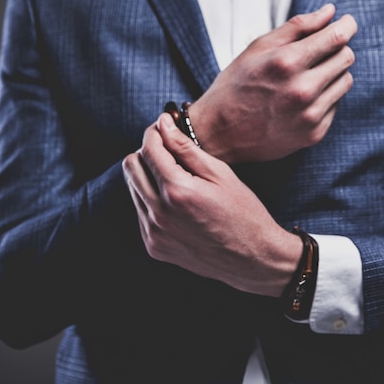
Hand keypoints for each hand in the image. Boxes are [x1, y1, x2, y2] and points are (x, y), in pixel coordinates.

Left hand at [122, 113, 302, 296]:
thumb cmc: (243, 212)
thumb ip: (186, 147)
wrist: (252, 259)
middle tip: (168, 150)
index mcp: (177, 191)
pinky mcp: (154, 246)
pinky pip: (141, 212)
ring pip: (132, 189)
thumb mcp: (220, 174)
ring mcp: (154, 233)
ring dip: (148, 176)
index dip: (154, 132)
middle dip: (146, 152)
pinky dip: (152, 200)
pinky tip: (177, 201)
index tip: (163, 126)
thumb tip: (163, 124)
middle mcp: (159, 214)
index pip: (149, 149)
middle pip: (131, 167)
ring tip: (176, 176)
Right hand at [189, 3, 357, 163]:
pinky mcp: (314, 134)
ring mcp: (310, 116)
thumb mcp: (258, 48)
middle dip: (337, 48)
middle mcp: (302, 90)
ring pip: (345, 81)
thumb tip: (330, 12)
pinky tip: (301, 99)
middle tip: (320, 50)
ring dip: (334, 73)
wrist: (219, 133)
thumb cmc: (235, 86)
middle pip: (346, 58)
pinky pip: (335, 105)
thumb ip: (297, 27)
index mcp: (287, 63)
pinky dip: (325, 97)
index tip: (347, 23)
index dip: (347, 26)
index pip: (337, 37)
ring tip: (308, 76)